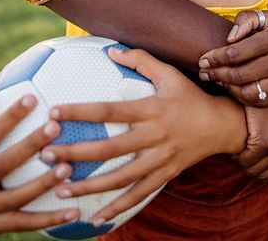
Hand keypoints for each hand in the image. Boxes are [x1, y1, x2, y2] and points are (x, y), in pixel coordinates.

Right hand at [0, 90, 76, 232]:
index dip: (7, 118)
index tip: (32, 97)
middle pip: (3, 164)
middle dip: (29, 145)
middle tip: (55, 127)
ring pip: (16, 197)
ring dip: (43, 183)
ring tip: (68, 168)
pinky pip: (25, 222)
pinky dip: (50, 218)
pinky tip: (74, 210)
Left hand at [43, 47, 245, 227]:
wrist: (221, 125)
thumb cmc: (191, 96)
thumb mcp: (170, 73)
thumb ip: (142, 60)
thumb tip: (111, 50)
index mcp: (152, 109)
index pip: (110, 110)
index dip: (81, 111)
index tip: (54, 112)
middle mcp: (155, 135)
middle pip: (110, 148)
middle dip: (76, 154)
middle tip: (46, 156)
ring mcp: (161, 158)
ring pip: (121, 177)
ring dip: (89, 187)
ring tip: (60, 191)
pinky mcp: (166, 174)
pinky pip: (140, 194)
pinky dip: (118, 207)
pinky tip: (96, 218)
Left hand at [198, 10, 267, 106]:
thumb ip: (248, 20)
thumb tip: (229, 37)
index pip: (237, 52)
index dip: (216, 57)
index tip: (203, 60)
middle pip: (239, 74)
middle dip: (217, 74)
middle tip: (203, 73)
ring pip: (248, 91)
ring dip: (227, 88)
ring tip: (217, 81)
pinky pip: (260, 101)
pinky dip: (243, 98)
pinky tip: (234, 90)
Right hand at [235, 99, 267, 189]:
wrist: (266, 78)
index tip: (264, 161)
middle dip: (253, 165)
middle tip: (245, 150)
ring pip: (256, 171)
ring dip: (244, 160)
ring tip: (240, 145)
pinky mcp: (267, 140)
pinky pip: (246, 161)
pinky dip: (238, 154)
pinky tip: (237, 140)